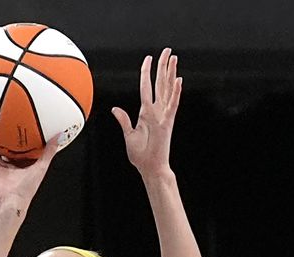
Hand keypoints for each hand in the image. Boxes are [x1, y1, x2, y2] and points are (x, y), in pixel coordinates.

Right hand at [0, 130, 59, 207]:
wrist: (12, 199)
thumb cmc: (27, 188)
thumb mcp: (42, 166)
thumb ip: (49, 151)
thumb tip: (60, 135)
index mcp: (22, 163)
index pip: (22, 147)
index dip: (21, 136)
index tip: (23, 123)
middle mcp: (9, 163)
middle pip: (4, 145)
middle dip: (1, 134)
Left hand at [112, 48, 182, 176]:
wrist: (150, 168)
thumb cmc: (141, 155)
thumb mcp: (129, 135)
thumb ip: (123, 120)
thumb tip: (115, 109)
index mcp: (146, 112)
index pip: (147, 87)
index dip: (147, 72)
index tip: (148, 58)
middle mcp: (156, 111)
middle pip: (161, 83)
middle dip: (163, 66)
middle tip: (167, 51)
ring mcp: (163, 115)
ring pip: (167, 89)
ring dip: (170, 73)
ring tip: (174, 58)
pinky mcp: (167, 123)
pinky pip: (172, 105)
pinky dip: (175, 93)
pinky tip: (178, 80)